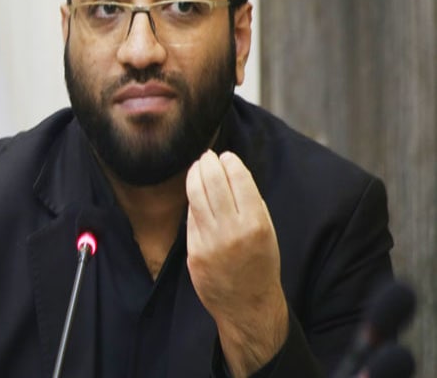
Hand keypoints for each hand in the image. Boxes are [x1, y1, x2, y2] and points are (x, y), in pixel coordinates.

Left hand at [185, 150, 288, 377]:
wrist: (248, 304)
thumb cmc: (261, 263)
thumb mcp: (267, 231)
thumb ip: (250, 203)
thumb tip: (230, 171)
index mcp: (256, 224)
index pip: (239, 180)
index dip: (230, 163)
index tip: (226, 155)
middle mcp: (232, 231)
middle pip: (213, 183)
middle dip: (208, 163)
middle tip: (207, 155)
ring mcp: (209, 242)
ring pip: (196, 196)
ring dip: (195, 176)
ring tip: (198, 167)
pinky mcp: (194, 251)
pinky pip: (191, 217)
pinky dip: (193, 201)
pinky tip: (195, 192)